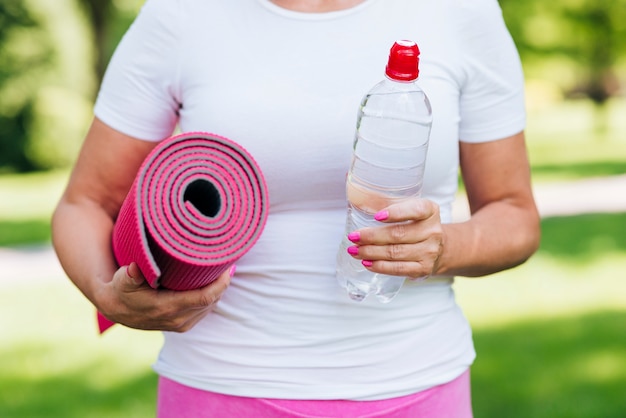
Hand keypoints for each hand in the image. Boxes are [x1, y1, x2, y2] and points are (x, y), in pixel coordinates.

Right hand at [96, 263, 232, 331]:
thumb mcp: (122, 280)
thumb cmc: (122, 289)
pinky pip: (205, 310)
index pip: (205, 297)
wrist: (116, 309)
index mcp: (167, 308)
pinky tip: (213, 283)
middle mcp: (178, 320)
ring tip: (222, 270)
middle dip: (223, 282)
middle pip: (213, 301)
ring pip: (211, 306)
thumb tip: (134, 268)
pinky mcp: (183, 325)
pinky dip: (212, 297)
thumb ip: (130, 275)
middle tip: (227, 261)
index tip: (227, 266)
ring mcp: (181, 324)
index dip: (221, 283)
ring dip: (218, 290)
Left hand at [347, 198, 443, 279]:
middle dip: (372, 236)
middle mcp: (432, 231)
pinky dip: (380, 266)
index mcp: (430, 211)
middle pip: (398, 234)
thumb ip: (385, 201)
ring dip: (371, 252)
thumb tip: (354, 191)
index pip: (415, 210)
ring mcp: (430, 251)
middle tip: (353, 237)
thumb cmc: (415, 224)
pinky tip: (367, 262)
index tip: (376, 216)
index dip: (396, 213)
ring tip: (354, 250)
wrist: (438, 247)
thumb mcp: (407, 208)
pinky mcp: (423, 268)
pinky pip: (398, 268)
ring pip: (395, 252)